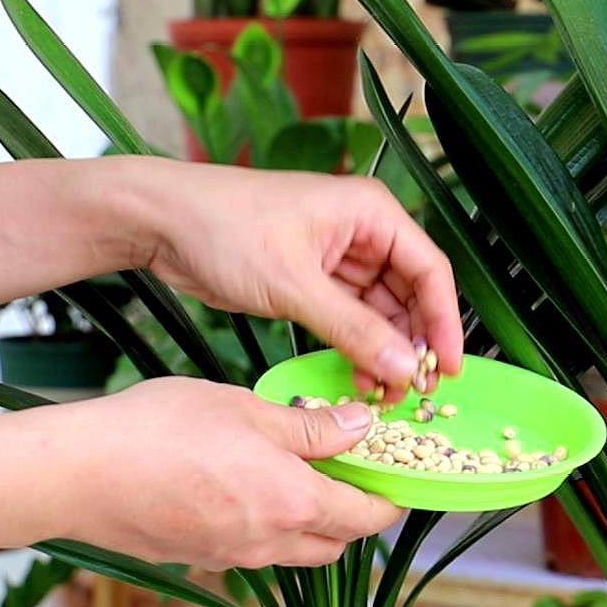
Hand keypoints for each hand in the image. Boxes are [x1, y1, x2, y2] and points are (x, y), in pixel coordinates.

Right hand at [46, 377, 400, 569]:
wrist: (77, 475)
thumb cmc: (158, 431)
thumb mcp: (247, 408)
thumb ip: (310, 427)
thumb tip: (360, 427)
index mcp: (293, 504)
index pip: (367, 518)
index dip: (388, 498)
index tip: (392, 474)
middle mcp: (268, 544)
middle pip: (335, 545)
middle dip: (351, 514)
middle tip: (342, 467)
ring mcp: (229, 559)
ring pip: (291, 551)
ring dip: (305, 522)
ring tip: (288, 471)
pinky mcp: (195, 559)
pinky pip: (248, 551)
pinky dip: (261, 526)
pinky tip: (237, 485)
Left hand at [137, 160, 463, 396]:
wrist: (162, 223)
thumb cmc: (224, 227)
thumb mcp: (294, 284)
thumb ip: (353, 329)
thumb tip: (402, 366)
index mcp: (371, 213)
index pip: (430, 271)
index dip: (443, 322)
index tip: (445, 368)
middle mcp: (362, 232)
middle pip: (410, 294)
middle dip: (412, 343)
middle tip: (413, 391)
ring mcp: (337, 257)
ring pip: (380, 312)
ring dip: (384, 351)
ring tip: (382, 393)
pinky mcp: (312, 280)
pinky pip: (350, 319)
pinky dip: (356, 347)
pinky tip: (356, 377)